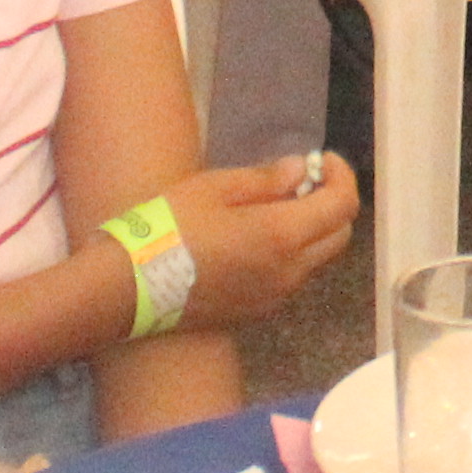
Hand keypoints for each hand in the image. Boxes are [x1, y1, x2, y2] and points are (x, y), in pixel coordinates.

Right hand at [144, 154, 361, 332]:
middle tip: (303, 181)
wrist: (130, 288)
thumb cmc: (168, 227)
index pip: (342, 206)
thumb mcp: (214, 188)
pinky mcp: (258, 313)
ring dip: (313, 231)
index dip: (342, 176)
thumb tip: (302, 171)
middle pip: (339, 235)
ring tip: (277, 207)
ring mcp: (275, 297)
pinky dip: (294, 254)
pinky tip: (259, 239)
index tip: (323, 159)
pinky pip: (294, 279)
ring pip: (318, 260)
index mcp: (282, 236)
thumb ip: (266, 180)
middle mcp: (289, 272)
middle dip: (332, 203)